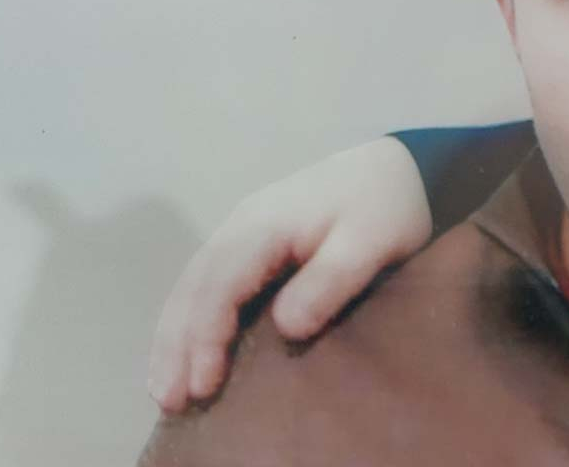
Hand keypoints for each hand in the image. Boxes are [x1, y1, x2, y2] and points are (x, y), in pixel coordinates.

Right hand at [147, 136, 430, 412]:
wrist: (401, 167)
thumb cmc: (387, 205)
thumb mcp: (370, 242)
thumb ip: (329, 280)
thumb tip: (286, 328)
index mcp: (265, 225)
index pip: (219, 286)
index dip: (206, 337)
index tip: (204, 384)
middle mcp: (242, 226)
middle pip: (193, 288)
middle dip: (175, 345)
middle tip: (169, 401)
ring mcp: (244, 231)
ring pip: (193, 286)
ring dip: (176, 336)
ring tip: (166, 390)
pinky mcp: (254, 242)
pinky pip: (210, 283)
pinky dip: (193, 319)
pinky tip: (190, 351)